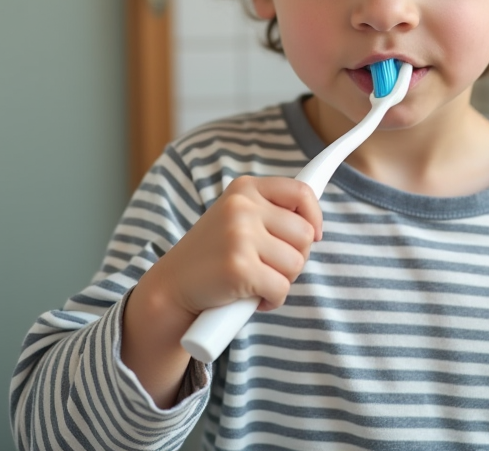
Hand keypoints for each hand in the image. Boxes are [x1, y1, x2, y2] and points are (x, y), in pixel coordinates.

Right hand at [143, 176, 322, 317]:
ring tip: (256, 280)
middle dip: (295, 257)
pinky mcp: (239, 268)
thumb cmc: (212, 256)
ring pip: (296, 263)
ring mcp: (240, 236)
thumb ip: (270, 213)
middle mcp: (242, 206)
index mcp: (245, 189)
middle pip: (305, 234)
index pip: (301, 192)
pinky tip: (250, 297)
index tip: (316, 234)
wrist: (172, 287)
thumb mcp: (237, 219)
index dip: (315, 216)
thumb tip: (315, 225)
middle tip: (269, 266)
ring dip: (282, 280)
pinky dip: (272, 300)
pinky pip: (281, 288)